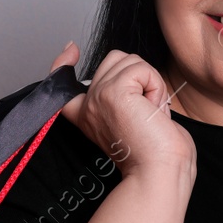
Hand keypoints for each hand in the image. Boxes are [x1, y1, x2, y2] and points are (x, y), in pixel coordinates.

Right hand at [48, 41, 194, 181]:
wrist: (160, 172)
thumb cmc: (156, 153)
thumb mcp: (134, 118)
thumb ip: (126, 95)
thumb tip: (133, 73)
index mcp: (87, 114)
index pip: (62, 78)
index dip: (63, 61)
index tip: (71, 50)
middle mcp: (87, 105)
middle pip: (116, 59)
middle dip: (141, 78)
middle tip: (145, 112)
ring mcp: (97, 97)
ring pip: (131, 61)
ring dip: (151, 83)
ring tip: (149, 113)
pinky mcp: (113, 93)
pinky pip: (143, 69)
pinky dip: (156, 87)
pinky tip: (153, 110)